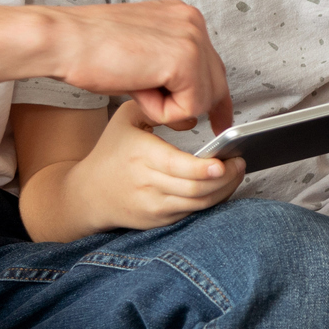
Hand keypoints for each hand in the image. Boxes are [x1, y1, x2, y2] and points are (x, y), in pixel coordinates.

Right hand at [41, 0, 233, 132]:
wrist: (63, 40)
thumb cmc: (89, 49)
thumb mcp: (142, 56)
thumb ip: (169, 71)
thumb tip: (191, 104)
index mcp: (181, 16)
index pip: (212, 63)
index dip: (215, 95)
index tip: (221, 119)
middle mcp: (192, 22)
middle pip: (216, 81)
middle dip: (197, 107)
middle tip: (194, 123)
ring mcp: (192, 38)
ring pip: (204, 99)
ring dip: (169, 108)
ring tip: (137, 88)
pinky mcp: (185, 59)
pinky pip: (189, 107)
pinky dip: (161, 111)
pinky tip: (138, 89)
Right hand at [70, 102, 246, 231]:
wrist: (88, 194)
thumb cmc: (111, 152)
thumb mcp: (126, 118)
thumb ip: (158, 108)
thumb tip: (192, 112)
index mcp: (141, 156)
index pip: (179, 167)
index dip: (205, 169)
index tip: (224, 162)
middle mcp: (147, 184)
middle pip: (195, 189)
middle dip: (225, 178)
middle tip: (240, 162)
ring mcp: (154, 206)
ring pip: (198, 204)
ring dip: (224, 190)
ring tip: (236, 172)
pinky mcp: (159, 220)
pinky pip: (193, 213)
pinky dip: (212, 200)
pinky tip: (222, 185)